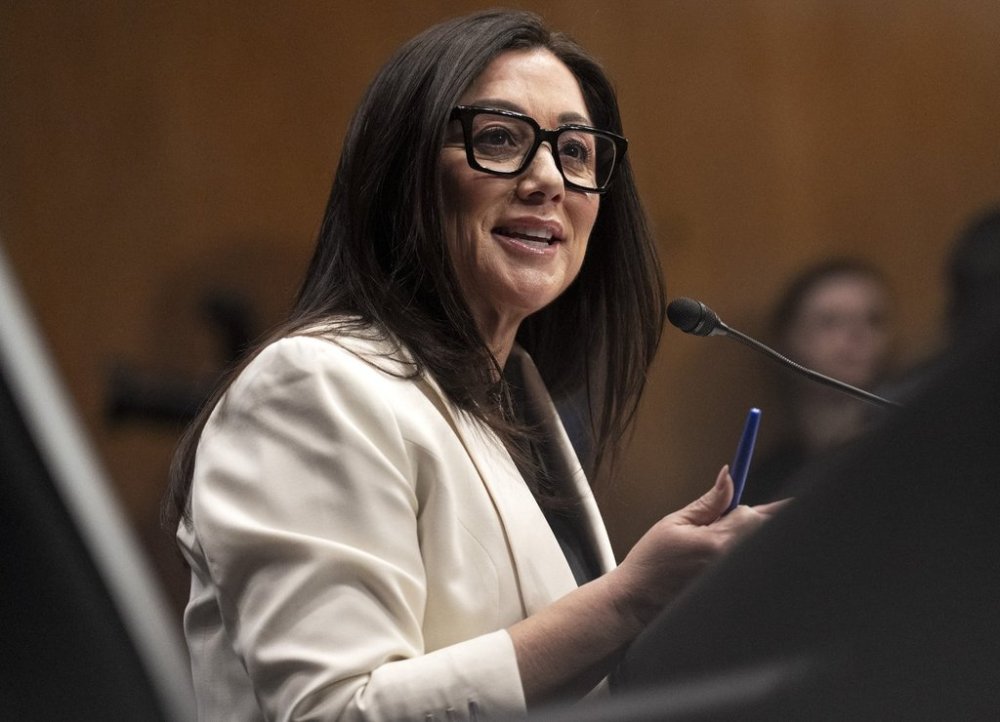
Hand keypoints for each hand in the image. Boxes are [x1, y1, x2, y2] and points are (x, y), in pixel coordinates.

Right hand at [611, 466, 784, 627]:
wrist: (637, 601)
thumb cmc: (651, 561)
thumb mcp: (675, 523)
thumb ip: (709, 501)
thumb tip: (729, 475)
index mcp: (718, 541)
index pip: (759, 516)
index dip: (778, 508)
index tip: (795, 502)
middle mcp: (731, 563)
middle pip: (766, 536)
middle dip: (765, 524)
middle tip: (745, 522)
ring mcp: (731, 581)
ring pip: (759, 554)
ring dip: (755, 543)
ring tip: (722, 546)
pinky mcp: (729, 594)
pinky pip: (750, 573)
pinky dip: (748, 563)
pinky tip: (726, 565)